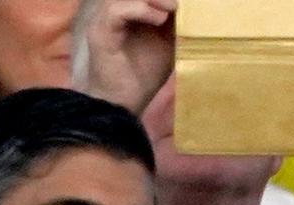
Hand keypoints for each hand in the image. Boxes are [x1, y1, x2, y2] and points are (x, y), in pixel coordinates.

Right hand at [73, 0, 177, 114]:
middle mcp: (113, 11)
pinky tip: (160, 19)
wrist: (123, 105)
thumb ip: (176, 20)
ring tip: (174, 7)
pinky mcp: (99, 32)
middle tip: (181, 2)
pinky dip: (141, 9)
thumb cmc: (143, 76)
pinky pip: (118, 9)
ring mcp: (103, 20)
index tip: (187, 2)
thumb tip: (194, 4)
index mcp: (128, 11)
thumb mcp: (168, 41)